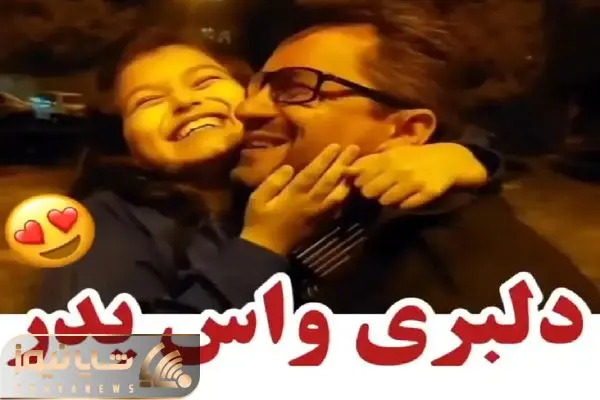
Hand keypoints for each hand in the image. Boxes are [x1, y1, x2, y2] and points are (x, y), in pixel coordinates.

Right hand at [241, 144, 360, 254]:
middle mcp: (309, 203)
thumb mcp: (257, 199)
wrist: (267, 248)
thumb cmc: (259, 220)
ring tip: (357, 165)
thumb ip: (273, 182)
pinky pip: (336, 206)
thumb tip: (289, 168)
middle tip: (354, 148)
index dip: (324, 159)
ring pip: (337, 194)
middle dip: (341, 163)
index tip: (335, 146)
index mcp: (293, 195)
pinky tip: (350, 186)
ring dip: (347, 178)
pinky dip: (345, 195)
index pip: (312, 173)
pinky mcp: (321, 221)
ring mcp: (317, 213)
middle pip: (329, 181)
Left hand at [345, 143, 487, 208]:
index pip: (362, 177)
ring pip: (386, 200)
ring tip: (395, 193)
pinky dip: (404, 204)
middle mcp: (399, 169)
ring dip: (387, 199)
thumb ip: (369, 161)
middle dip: (372, 193)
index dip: (360, 183)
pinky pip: (406, 206)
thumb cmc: (414, 156)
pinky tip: (409, 197)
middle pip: (370, 191)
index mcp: (388, 158)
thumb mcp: (392, 153)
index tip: (366, 182)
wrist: (448, 159)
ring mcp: (414, 181)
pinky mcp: (427, 192)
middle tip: (380, 190)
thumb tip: (345, 170)